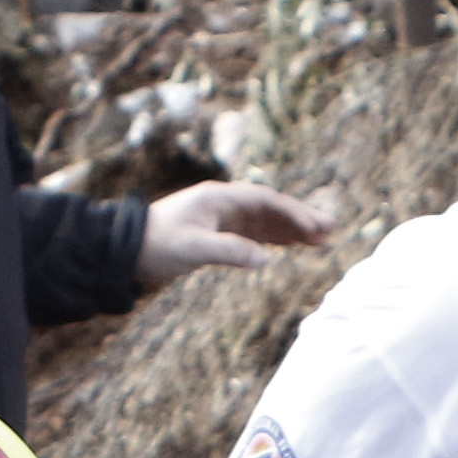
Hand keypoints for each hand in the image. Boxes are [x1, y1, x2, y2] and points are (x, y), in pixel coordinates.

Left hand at [135, 181, 337, 287]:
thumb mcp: (192, 249)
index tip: (313, 228)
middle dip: (301, 218)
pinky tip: (294, 246)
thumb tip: (264, 259)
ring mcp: (223, 218)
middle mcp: (224, 204)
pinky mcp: (219, 234)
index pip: (265, 200)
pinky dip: (276, 239)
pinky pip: (255, 234)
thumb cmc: (156, 244)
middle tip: (332, 228)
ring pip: (266, 221)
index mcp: (219, 198)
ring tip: (323, 240)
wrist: (126, 249)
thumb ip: (228, 252)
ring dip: (293, 229)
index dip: (292, 213)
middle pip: (271, 207)